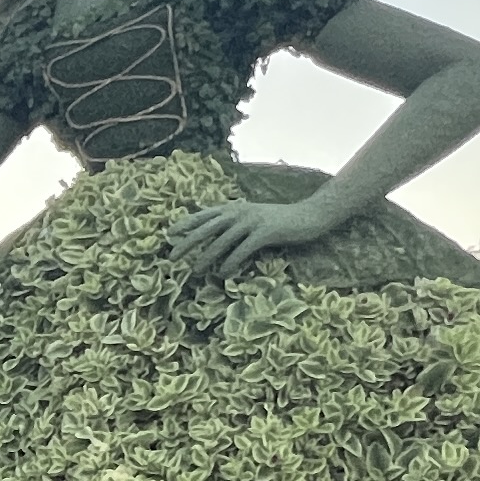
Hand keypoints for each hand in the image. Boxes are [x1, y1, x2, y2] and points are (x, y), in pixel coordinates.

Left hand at [170, 190, 342, 280]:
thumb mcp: (253, 217)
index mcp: (236, 207)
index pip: (205, 214)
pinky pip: (244, 248)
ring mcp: (253, 221)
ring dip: (207, 256)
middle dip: (188, 241)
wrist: (310, 215)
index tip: (169, 234)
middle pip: (208, 227)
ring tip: (194, 271)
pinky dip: (232, 261)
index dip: (187, 223)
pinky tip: (223, 273)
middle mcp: (240, 212)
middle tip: (171, 256)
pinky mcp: (266, 232)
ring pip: (223, 240)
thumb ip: (235, 224)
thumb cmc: (280, 220)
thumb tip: (214, 238)